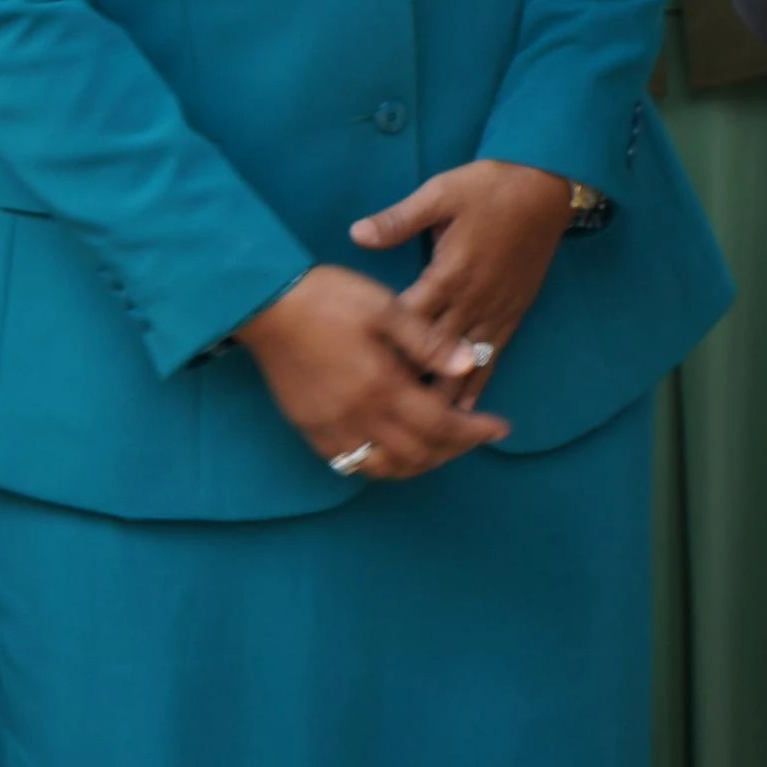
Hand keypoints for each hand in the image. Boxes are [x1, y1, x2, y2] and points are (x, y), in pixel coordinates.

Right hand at [238, 265, 510, 479]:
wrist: (265, 306)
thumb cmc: (329, 299)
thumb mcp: (386, 308)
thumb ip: (429, 342)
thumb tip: (470, 365)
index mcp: (382, 386)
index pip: (441, 425)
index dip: (475, 431)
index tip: (501, 427)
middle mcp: (357, 417)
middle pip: (417, 453)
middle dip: (455, 449)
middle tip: (476, 434)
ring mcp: (330, 428)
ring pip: (385, 467)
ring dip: (421, 462)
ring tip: (442, 444)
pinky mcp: (309, 429)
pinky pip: (352, 464)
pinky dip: (383, 464)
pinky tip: (396, 448)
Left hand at [352, 160, 575, 397]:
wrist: (547, 185)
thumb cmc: (490, 186)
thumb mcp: (441, 192)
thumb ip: (399, 219)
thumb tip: (358, 234)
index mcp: (449, 271)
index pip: (410, 319)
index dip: (386, 349)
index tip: (358, 375)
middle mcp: (473, 298)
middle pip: (435, 352)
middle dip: (410, 385)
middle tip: (382, 418)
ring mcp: (496, 308)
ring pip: (465, 362)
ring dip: (443, 394)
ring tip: (420, 430)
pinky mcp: (513, 310)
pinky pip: (493, 355)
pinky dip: (477, 383)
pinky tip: (464, 408)